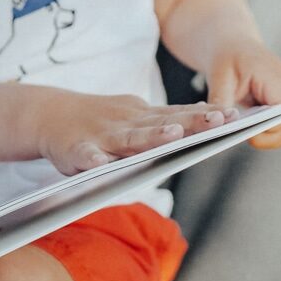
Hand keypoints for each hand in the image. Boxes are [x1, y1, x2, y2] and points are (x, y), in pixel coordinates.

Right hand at [36, 94, 238, 175]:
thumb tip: (204, 116)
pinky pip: (86, 156)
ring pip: (130, 138)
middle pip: (162, 124)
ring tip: (172, 137)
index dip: (203, 116)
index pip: (177, 115)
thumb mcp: (132, 115)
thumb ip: (162, 121)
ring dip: (151, 137)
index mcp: (141, 116)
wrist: (47, 115)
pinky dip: (94, 159)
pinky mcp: (76, 150)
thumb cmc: (98, 120)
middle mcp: (126, 123)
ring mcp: (101, 135)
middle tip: (218, 120)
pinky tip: (102, 165)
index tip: (233, 115)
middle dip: (191, 123)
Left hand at [206, 37, 280, 149]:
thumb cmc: (227, 56)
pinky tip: (249, 129)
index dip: (270, 130)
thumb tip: (219, 125)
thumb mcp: (219, 76)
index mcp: (278, 79)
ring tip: (244, 134)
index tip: (247, 136)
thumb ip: (221, 102)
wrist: (233, 44)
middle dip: (269, 138)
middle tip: (241, 138)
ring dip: (270, 137)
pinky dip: (269, 132)